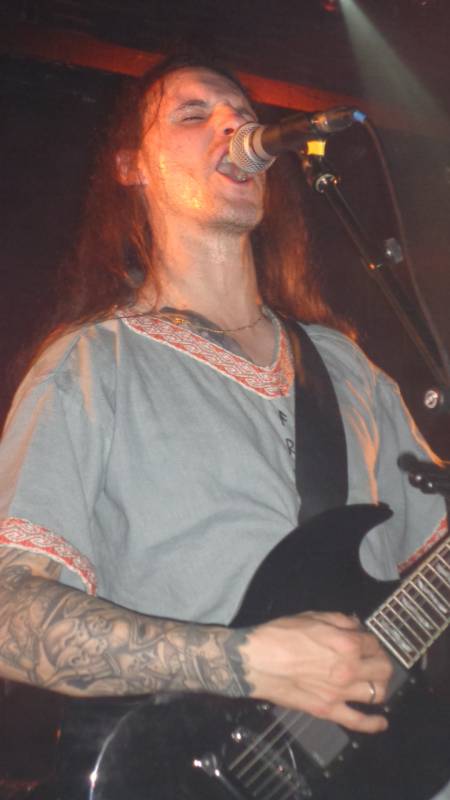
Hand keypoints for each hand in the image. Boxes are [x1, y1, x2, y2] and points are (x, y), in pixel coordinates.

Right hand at [241, 611, 392, 732]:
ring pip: (377, 694)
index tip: (366, 642)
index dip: (371, 641)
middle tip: (373, 661)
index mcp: (347, 644)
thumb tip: (356, 625)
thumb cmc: (281, 634)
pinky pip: (358, 721)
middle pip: (383, 669)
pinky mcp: (328, 710)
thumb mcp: (312, 617)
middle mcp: (350, 669)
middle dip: (382, 662)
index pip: (374, 643)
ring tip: (373, 683)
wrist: (257, 661)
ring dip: (379, 687)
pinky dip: (374, 724)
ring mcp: (341, 693)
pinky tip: (381, 722)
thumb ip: (339, 620)